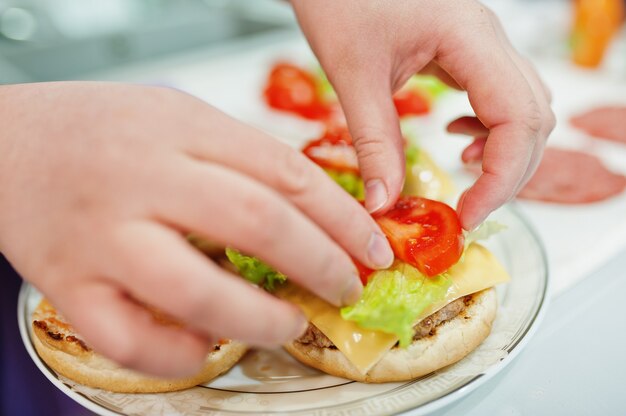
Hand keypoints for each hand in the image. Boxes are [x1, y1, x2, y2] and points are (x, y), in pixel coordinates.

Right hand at [0, 82, 392, 376]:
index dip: (342, 219)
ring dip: (260, 319)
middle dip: (320, 265)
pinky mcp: (68, 284)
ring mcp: (103, 235)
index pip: (286, 174)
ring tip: (290, 327)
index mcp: (181, 130)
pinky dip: (182, 355)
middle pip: (257, 225)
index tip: (372, 247)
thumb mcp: (179, 118)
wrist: (5, 142)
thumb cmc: (99, 130)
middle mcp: (143, 179)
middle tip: (345, 287)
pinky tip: (209, 346)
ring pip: (197, 291)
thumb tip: (313, 214)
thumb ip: (241, 159)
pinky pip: (131, 340)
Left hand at [291, 0, 554, 228]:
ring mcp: (481, 43)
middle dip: (508, 172)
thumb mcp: (354, 75)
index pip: (519, 118)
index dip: (502, 177)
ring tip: (465, 173)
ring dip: (504, 151)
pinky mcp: (466, 50)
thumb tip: (384, 204)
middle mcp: (488, 38)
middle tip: (469, 208)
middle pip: (533, 117)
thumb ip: (373, 143)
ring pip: (524, 107)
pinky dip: (488, 128)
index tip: (469, 213)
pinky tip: (457, 135)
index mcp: (470, 37)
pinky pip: (499, 95)